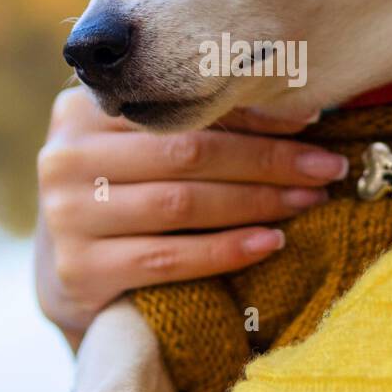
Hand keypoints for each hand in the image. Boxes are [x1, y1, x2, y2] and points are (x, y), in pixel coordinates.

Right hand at [34, 87, 349, 350]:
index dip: (251, 115)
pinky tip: (270, 242)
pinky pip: (169, 257)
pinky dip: (227, 249)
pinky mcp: (79, 270)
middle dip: (267, 160)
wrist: (71, 282)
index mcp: (82, 112)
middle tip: (326, 167)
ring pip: (182, 203)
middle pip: (186, 153)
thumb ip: (191, 128)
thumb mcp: (142, 155)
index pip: (179, 109)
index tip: (312, 122)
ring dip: (257, 202)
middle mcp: (65, 157)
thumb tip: (300, 111)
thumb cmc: (125, 202)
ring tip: (308, 201)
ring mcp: (66, 216)